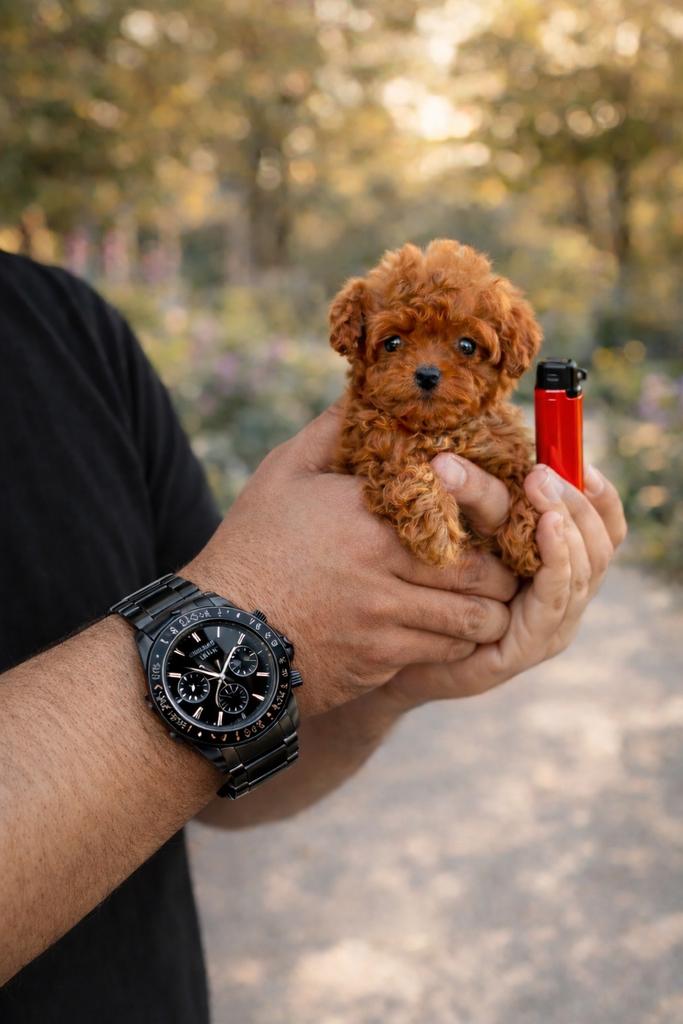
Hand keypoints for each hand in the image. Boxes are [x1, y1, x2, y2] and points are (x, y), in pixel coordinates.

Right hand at [186, 403, 517, 716]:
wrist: (219, 633)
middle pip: (480, 575)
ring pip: (471, 621)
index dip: (490, 519)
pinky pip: (442, 654)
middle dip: (503, 574)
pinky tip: (451, 632)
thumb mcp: (284, 473)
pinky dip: (457, 643)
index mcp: (370, 519)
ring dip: (488, 613)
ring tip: (489, 603)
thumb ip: (332, 430)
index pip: (462, 516)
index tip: (494, 517)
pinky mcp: (379, 663)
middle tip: (508, 567)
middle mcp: (385, 572)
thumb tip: (365, 393)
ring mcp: (384, 623)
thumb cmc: (252, 545)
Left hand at [385, 455, 626, 708]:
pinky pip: (553, 601)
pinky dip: (556, 561)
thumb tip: (484, 441)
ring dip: (566, 524)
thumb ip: (483, 497)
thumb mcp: (461, 529)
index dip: (599, 496)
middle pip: (598, 546)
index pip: (604, 529)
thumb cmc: (425, 583)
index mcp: (559, 567)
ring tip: (544, 490)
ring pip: (581, 571)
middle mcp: (563, 598)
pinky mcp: (525, 648)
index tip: (580, 461)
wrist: (388, 642)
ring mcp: (549, 627)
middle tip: (543, 471)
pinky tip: (546, 528)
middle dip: (575, 502)